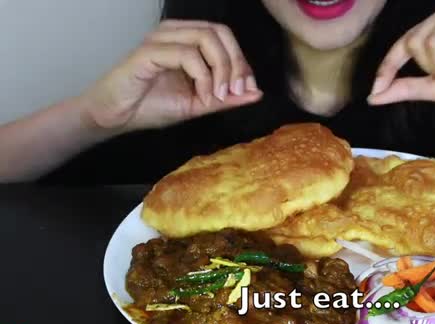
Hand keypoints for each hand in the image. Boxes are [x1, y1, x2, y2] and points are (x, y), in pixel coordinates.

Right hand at [82, 20, 261, 130]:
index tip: (247, 90)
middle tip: (236, 91)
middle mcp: (174, 33)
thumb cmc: (150, 106)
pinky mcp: (148, 52)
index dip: (242, 61)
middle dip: (235, 63)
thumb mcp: (198, 104)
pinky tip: (200, 96)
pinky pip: (187, 55)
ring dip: (221, 70)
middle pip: (220, 32)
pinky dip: (202, 77)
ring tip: (217, 96)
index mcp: (186, 39)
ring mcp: (160, 39)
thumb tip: (257, 93)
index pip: (225, 37)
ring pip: (206, 39)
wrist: (115, 117)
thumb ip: (226, 98)